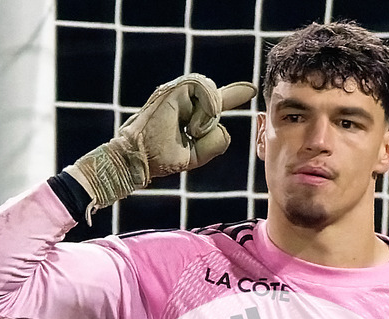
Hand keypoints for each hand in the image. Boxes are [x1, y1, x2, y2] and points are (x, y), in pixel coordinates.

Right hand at [65, 74, 255, 217]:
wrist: (137, 159)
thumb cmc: (160, 160)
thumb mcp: (194, 156)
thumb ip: (214, 143)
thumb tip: (225, 128)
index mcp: (188, 115)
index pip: (215, 102)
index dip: (234, 95)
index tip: (251, 90)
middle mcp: (183, 101)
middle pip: (215, 98)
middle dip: (211, 117)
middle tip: (194, 134)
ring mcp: (177, 93)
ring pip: (211, 93)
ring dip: (206, 115)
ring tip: (191, 130)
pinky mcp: (172, 89)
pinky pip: (201, 88)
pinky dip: (203, 107)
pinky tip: (192, 123)